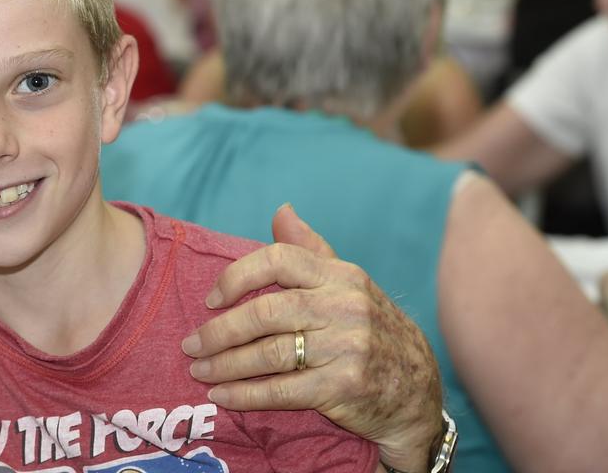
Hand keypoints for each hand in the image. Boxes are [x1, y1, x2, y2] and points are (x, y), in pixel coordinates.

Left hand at [181, 205, 442, 470]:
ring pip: (268, 353)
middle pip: (265, 312)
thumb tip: (280, 211)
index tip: (210, 299)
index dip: (236, 277)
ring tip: (199, 371)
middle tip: (191, 344)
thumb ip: (311, 250)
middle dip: (219, 331)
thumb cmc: (372, 331)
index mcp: (340, 276)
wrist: (417, 392)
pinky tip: (223, 396)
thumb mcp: (348, 285)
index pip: (278, 261)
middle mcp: (345, 306)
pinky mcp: (345, 386)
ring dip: (225, 364)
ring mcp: (347, 347)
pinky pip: (282, 390)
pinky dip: (246, 394)